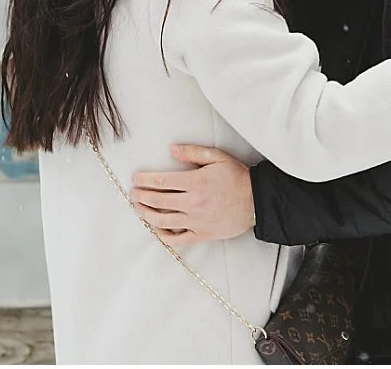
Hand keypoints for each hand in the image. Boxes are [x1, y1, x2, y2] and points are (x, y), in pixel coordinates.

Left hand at [131, 144, 254, 244]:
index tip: (136, 178)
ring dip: (146, 214)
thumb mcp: (218, 157)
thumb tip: (172, 150)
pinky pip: (177, 239)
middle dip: (141, 196)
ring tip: (139, 208)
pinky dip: (163, 236)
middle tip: (134, 193)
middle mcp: (193, 203)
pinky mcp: (201, 235)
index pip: (161, 181)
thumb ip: (193, 152)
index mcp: (196, 182)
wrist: (256, 200)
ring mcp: (196, 221)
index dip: (145, 180)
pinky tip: (157, 229)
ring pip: (162, 221)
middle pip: (157, 201)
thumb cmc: (237, 178)